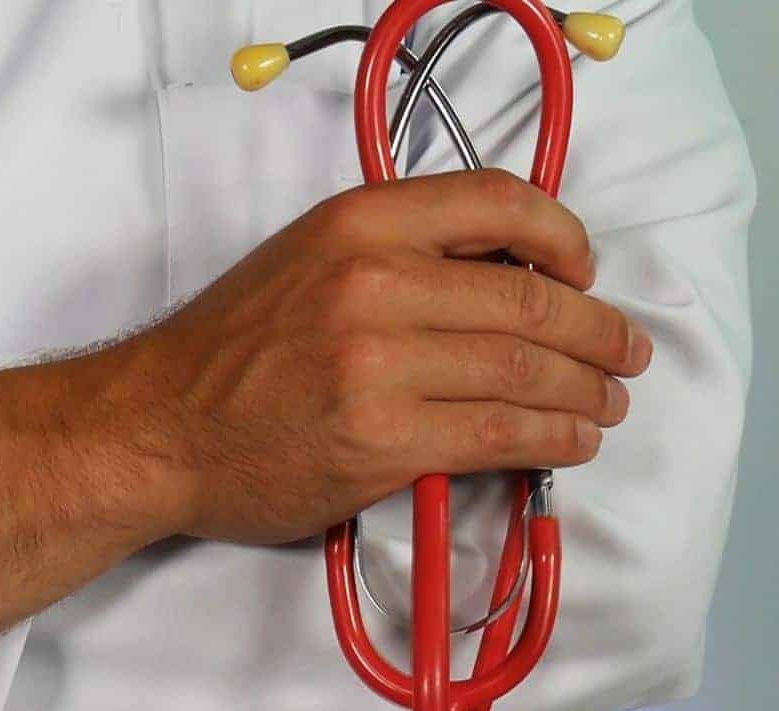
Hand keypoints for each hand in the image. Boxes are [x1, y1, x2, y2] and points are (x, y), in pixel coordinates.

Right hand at [121, 167, 651, 545]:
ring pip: (526, 369)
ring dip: (587, 390)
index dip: (564, 237)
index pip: (499, 202)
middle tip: (623, 352)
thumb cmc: (226, 353)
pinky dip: (553, 437)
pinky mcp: (383, 440)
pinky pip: (500, 433)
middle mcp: (373, 283)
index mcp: (357, 223)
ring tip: (608, 402)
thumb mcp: (303, 260)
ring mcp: (379, 365)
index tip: (583, 270)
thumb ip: (393, 254)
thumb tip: (502, 277)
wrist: (155, 427)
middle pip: (530, 297)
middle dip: (597, 331)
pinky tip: (570, 440)